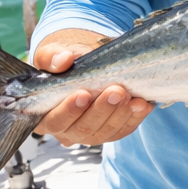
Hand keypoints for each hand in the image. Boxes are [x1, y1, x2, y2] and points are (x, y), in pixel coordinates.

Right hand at [32, 29, 152, 144]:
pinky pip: (124, 130)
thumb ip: (53, 57)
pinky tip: (142, 104)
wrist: (86, 67)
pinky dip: (135, 117)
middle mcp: (67, 130)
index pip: (55, 121)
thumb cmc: (64, 64)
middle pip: (83, 129)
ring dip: (120, 115)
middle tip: (116, 91)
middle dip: (102, 110)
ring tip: (130, 96)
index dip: (69, 111)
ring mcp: (91, 133)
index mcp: (45, 116)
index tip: (84, 94)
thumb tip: (63, 60)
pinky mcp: (111, 131)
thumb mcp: (53, 55)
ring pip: (106, 132)